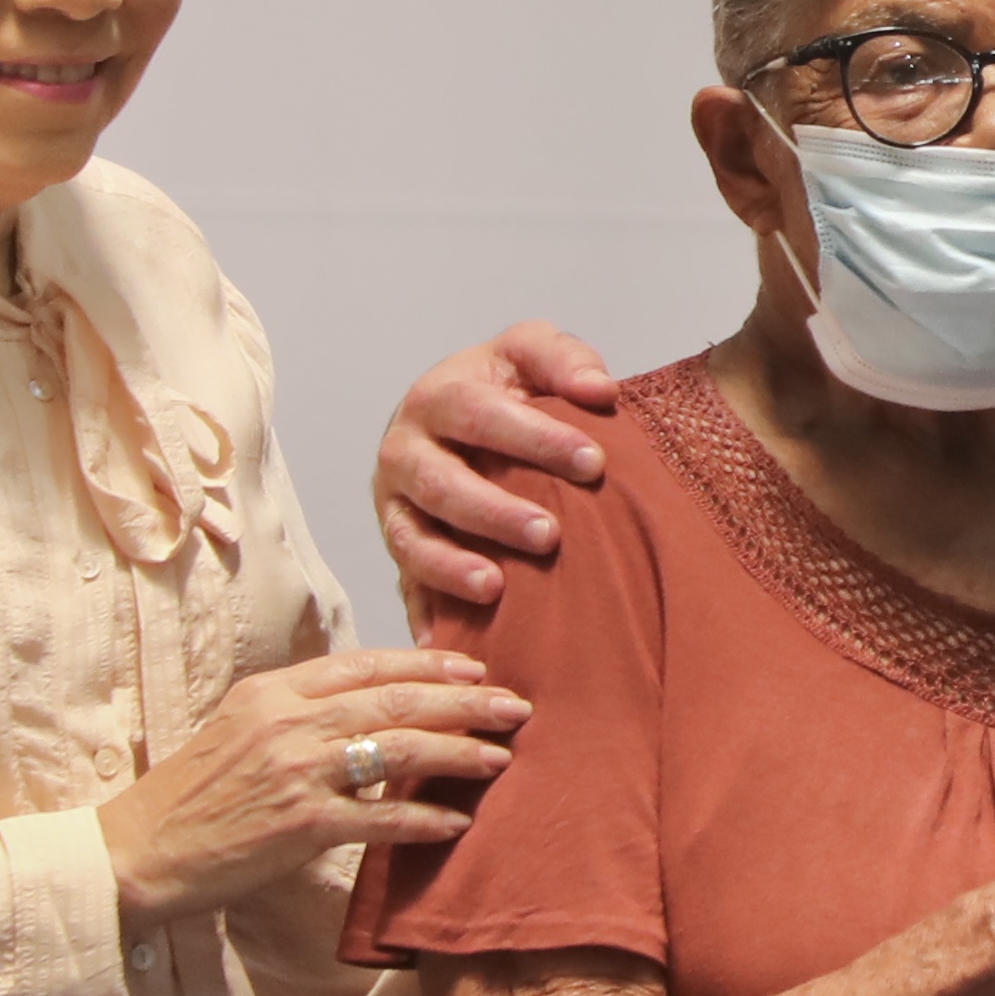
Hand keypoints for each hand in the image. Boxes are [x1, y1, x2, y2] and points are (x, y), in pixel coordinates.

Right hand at [104, 647, 527, 923]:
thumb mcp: (238, 726)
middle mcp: (288, 722)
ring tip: (499, 757)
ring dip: (458, 752)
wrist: (141, 850)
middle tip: (513, 706)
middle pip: (396, 699)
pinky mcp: (301, 826)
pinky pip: (381, 818)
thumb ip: (297, 709)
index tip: (472, 667)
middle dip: (464, 700)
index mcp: (273, 691)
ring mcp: (296, 772)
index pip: (366, 664)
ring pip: (399, 750)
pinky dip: (424, 819)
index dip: (427, 664)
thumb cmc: (192, 794)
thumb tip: (367, 702)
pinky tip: (457, 822)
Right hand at [374, 323, 623, 614]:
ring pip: (411, 540)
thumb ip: (563, 359)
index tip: (593, 462)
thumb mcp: (528, 355)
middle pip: (440, 483)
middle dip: (493, 511)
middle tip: (550, 535)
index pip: (478, 413)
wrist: (455, 423)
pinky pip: (405, 587)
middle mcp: (404, 452)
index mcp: (436, 397)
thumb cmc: (502, 391)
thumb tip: (600, 390)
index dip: (534, 438)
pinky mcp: (398, 551)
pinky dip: (424, 614)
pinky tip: (449, 641)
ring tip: (497, 588)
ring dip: (451, 567)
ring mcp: (394, 506)